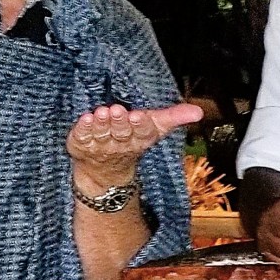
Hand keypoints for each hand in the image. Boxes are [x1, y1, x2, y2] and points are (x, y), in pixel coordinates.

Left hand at [67, 102, 201, 191]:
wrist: (103, 169)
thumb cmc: (130, 139)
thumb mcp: (153, 128)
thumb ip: (174, 117)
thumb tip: (199, 111)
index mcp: (139, 139)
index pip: (142, 133)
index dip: (140, 125)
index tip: (138, 115)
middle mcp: (119, 144)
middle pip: (121, 133)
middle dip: (119, 123)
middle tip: (118, 110)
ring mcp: (99, 146)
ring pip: (101, 134)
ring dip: (101, 124)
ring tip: (101, 113)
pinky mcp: (80, 145)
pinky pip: (81, 138)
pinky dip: (82, 129)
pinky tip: (84, 119)